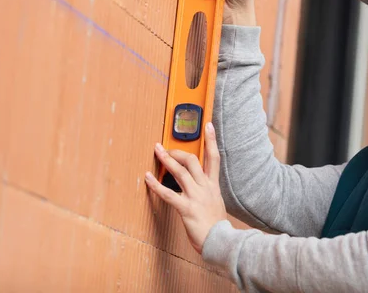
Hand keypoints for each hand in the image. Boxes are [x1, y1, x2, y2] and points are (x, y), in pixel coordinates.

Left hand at [145, 123, 226, 253]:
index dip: (211, 140)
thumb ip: (208, 192)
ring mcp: (196, 197)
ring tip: (157, 152)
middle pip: (192, 161)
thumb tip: (200, 186)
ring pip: (180, 173)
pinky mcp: (186, 209)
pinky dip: (156, 185)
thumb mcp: (216, 203)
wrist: (221, 241)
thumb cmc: (216, 226)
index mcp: (213, 186)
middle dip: (178, 152)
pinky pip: (168, 194)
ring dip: (167, 160)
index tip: (208, 125)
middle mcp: (205, 187)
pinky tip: (147, 178)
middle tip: (166, 148)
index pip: (214, 157)